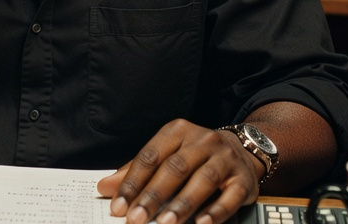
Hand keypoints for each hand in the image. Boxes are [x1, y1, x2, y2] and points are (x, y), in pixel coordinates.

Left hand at [97, 119, 262, 223]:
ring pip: (203, 180)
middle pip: (174, 168)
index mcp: (178, 131)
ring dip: (182, 204)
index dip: (132, 182)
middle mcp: (203, 141)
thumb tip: (104, 188)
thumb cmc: (195, 156)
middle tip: (136, 219)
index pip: (150, 156)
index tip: (118, 206)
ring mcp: (225, 158)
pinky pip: (230, 196)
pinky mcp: (243, 179)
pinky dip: (215, 211)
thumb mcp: (166, 155)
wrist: (243, 149)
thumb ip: (136, 171)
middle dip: (153, 196)